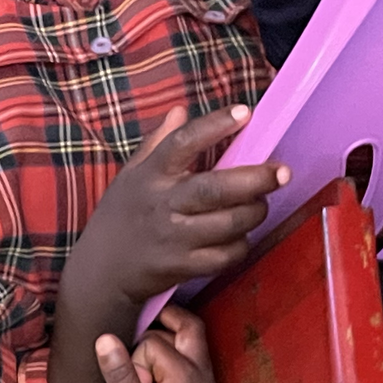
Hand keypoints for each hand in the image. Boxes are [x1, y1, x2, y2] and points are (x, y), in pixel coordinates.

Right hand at [68, 105, 287, 307]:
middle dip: (255, 179)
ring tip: (260, 204)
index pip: (183, 142)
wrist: (100, 272)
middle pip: (215, 188)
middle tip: (282, 172)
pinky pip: (224, 257)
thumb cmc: (120, 217)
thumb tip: (180, 110)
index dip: (215, 125)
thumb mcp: (130, 175)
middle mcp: (162, 204)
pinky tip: (240, 237)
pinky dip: (240, 246)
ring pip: (228, 224)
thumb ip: (157, 142)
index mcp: (150, 175)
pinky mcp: (180, 267)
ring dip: (254, 212)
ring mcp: (172, 238)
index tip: (244, 112)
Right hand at [92, 306, 221, 382]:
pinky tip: (165, 372)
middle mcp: (201, 370)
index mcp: (182, 370)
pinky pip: (198, 361)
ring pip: (196, 343)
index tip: (132, 381)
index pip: (153, 342)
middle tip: (148, 316)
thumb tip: (104, 338)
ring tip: (152, 344)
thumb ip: (119, 372)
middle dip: (168, 318)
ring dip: (176, 336)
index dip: (136, 356)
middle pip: (189, 326)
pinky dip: (182, 354)